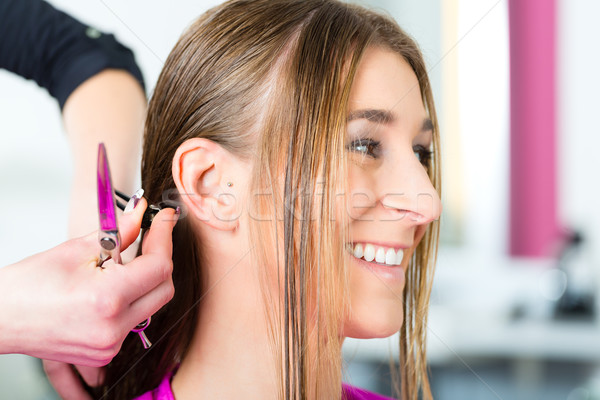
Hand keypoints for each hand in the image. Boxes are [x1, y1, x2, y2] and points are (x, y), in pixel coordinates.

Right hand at [0, 200, 176, 397]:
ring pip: (151, 305)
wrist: (1, 319)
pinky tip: (111, 287)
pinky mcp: (106, 352)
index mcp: (107, 300)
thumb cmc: (27, 286)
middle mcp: (113, 328)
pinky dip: (131, 300)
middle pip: (164, 288)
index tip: (164, 220)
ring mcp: (110, 345)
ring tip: (118, 265)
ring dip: (145, 280)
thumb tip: (141, 214)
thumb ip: (119, 232)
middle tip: (150, 236)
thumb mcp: (76, 249)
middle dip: (160, 259)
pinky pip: (134, 321)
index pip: (160, 267)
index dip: (164, 238)